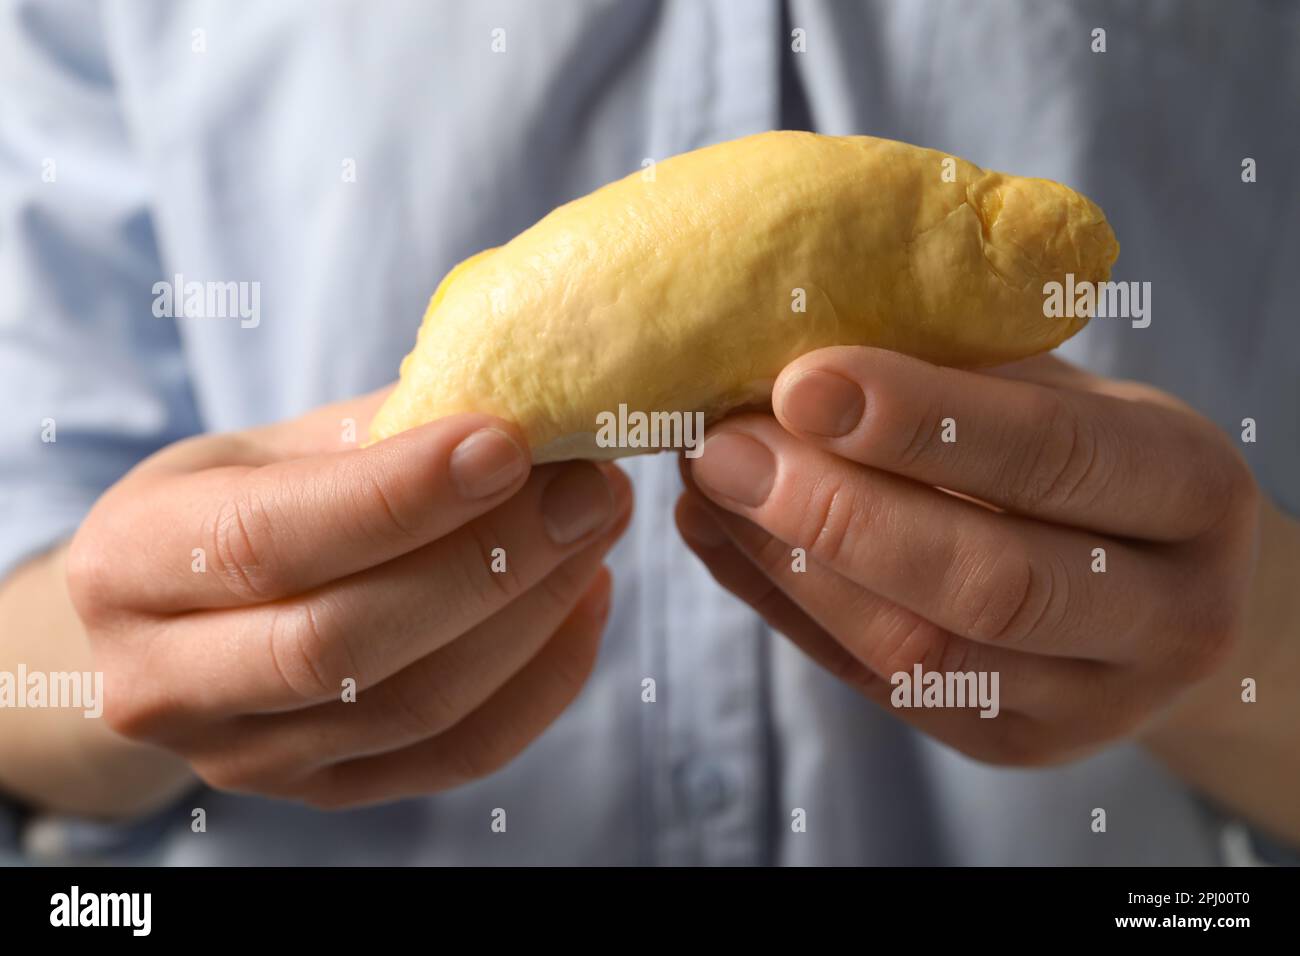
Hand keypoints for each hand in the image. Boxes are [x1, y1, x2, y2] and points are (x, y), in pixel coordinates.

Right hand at [66, 388, 630, 809]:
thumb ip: (371, 433)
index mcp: (130, 563)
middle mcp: (165, 683)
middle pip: (344, 643)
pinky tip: (586, 598)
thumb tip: (514, 400)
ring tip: (598, 527)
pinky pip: (459, 755)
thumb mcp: (263, 450)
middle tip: (587, 489)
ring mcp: (248, 759)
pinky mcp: (328, 793)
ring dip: (533, 613)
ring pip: (417, 708)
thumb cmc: (226, 512)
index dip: (397, 496)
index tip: (507, 442)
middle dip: (487, 560)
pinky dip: (543, 678)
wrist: (172, 628)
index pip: (266, 540)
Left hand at [677, 347, 1258, 767]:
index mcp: (1192, 494)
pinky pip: (873, 682)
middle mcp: (1166, 618)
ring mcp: (1087, 704)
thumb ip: (958, 379)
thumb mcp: (1062, 394)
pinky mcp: (1005, 742)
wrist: (1154, 582)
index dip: (920, 420)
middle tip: (723, 445)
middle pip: (990, 584)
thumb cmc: (1090, 455)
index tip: (800, 380)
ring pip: (920, 654)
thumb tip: (785, 354)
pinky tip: (718, 532)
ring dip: (790, 562)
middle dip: (837, 511)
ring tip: (708, 481)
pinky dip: (781, 603)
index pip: (1053, 456)